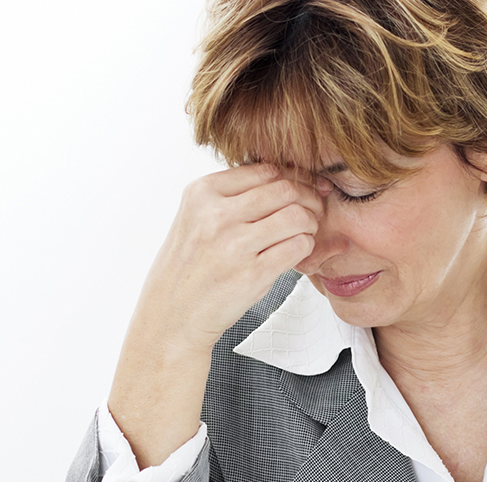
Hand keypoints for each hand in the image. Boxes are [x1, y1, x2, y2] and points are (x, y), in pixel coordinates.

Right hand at [108, 163, 324, 466]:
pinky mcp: (252, 274)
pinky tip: (297, 252)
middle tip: (314, 211)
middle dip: (309, 198)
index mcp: (202, 193)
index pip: (266, 170)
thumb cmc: (192, 266)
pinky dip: (306, 247)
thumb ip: (238, 196)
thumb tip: (296, 179)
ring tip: (306, 232)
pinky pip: (298, 247)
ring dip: (311, 223)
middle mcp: (216, 215)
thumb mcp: (198, 218)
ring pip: (297, 216)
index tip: (305, 189)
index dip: (294, 178)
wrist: (171, 317)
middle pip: (286, 189)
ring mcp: (234, 245)